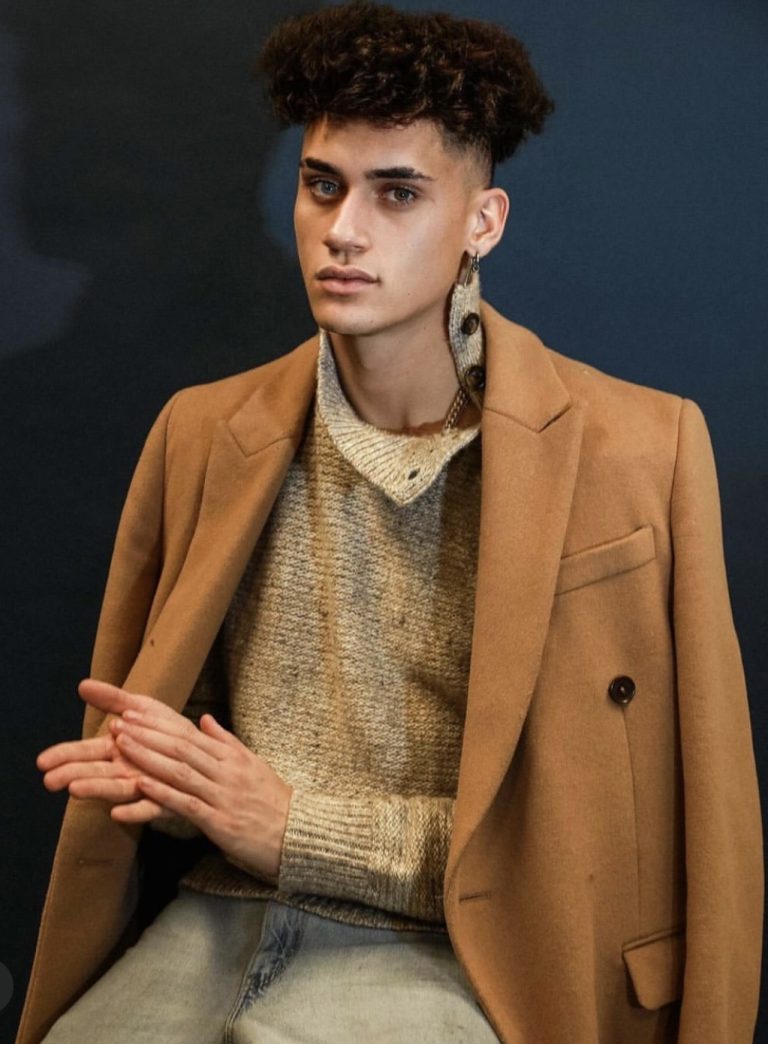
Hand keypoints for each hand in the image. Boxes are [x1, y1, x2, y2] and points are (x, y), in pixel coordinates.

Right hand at [37, 679, 171, 819]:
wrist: (203, 750)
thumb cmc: (168, 731)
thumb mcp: (141, 708)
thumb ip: (112, 699)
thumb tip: (82, 685)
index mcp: (118, 748)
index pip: (85, 751)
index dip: (64, 755)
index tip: (41, 761)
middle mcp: (127, 769)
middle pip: (95, 771)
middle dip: (72, 775)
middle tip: (49, 780)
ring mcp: (145, 786)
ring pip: (117, 788)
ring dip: (96, 789)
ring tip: (74, 790)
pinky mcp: (166, 800)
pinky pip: (150, 807)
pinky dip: (134, 812)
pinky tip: (117, 814)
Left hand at [107, 683, 291, 883]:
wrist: (298, 834)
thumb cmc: (274, 801)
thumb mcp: (253, 765)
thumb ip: (226, 742)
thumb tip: (205, 720)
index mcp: (232, 757)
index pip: (190, 735)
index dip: (158, 725)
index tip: (132, 714)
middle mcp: (226, 772)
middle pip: (181, 748)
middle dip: (147, 735)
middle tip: (119, 723)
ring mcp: (223, 796)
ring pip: (180, 772)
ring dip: (148, 757)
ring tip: (121, 745)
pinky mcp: (221, 822)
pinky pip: (187, 804)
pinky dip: (162, 793)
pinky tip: (141, 785)